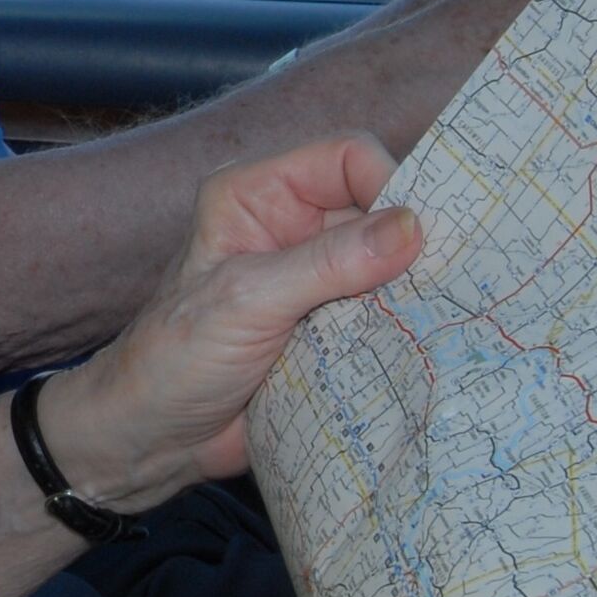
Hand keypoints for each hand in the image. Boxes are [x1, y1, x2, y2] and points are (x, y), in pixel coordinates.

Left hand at [43, 135, 422, 506]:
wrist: (150, 440)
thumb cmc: (173, 359)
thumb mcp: (248, 301)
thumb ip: (327, 263)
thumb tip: (411, 229)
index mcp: (258, 193)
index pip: (346, 157)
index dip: (390, 183)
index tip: (421, 236)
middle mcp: (290, 226)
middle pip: (377, 209)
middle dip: (410, 243)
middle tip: (446, 280)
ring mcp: (312, 279)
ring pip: (388, 265)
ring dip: (410, 290)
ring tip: (437, 316)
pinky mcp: (328, 327)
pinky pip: (382, 312)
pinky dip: (402, 326)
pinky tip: (420, 344)